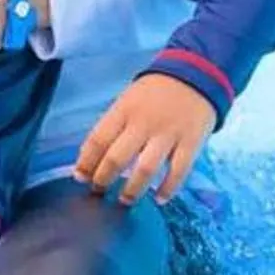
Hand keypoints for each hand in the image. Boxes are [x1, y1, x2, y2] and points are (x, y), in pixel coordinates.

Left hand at [72, 74, 213, 205]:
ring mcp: (168, 134)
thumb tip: (92, 158)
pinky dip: (168, 188)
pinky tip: (159, 199)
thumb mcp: (128, 100)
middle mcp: (143, 123)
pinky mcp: (190, 142)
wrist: (195, 75)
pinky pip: (178, 171)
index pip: (98, 140)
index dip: (86, 162)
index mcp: (124, 110)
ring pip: (145, 169)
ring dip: (132, 190)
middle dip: (103, 180)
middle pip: (117, 158)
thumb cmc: (155, 93)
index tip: (80, 177)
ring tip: (124, 200)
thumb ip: (113, 126)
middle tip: (99, 191)